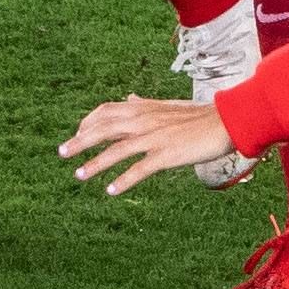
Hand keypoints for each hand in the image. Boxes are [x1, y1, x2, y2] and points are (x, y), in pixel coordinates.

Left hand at [60, 94, 237, 195]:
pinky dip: (123, 179)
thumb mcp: (168, 107)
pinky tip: (111, 190)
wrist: (227, 122)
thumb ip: (145, 105)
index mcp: (144, 108)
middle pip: (104, 129)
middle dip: (80, 141)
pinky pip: (140, 168)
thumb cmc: (199, 116)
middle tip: (62, 153)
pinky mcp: (168, 154)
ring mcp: (155, 137)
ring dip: (95, 163)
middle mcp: (144, 120)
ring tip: (79, 175)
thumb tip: (129, 98)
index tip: (76, 135)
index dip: (88, 123)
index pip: (106, 111)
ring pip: (117, 149)